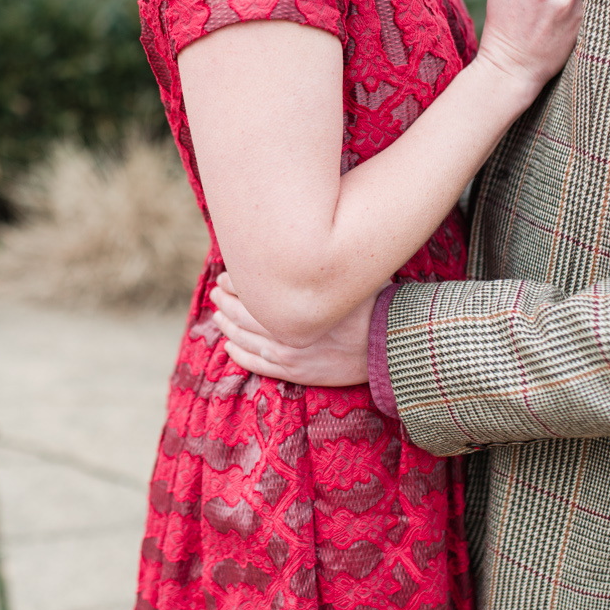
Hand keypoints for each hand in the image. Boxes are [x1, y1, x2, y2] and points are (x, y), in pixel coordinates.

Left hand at [210, 272, 376, 386]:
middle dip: (225, 300)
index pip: (251, 290)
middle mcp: (287, 329)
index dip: (234, 281)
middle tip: (217, 291)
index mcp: (296, 302)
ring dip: (226, 325)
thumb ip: (326, 261)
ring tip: (218, 314)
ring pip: (244, 338)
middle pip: (242, 313)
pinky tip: (229, 346)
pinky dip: (238, 354)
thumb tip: (314, 235)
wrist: (392, 345)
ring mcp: (289, 354)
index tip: (227, 275)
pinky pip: (257, 364)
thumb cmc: (375, 304)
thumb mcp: (350, 273)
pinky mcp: (296, 373)